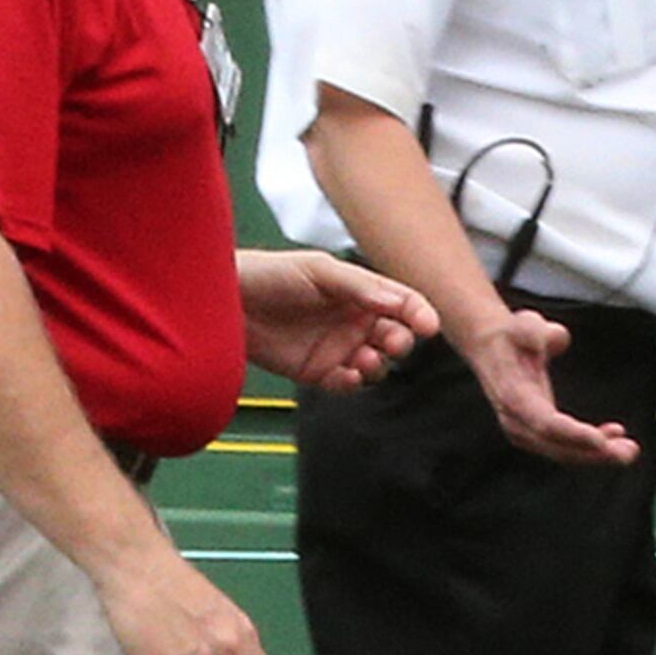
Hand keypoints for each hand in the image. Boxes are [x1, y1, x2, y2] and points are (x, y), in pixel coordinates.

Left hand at [236, 249, 436, 390]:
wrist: (227, 302)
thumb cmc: (270, 274)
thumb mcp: (319, 270)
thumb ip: (360, 286)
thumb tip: (398, 304)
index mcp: (360, 291)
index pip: (402, 303)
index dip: (418, 313)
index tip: (429, 325)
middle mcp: (353, 320)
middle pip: (395, 336)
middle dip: (401, 341)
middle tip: (394, 343)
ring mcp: (337, 347)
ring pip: (376, 363)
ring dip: (378, 364)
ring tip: (364, 359)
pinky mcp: (318, 371)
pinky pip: (348, 383)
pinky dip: (353, 382)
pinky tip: (347, 374)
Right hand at [459, 307, 640, 467]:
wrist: (492, 346)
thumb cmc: (513, 334)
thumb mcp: (523, 323)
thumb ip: (537, 330)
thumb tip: (558, 337)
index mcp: (514, 397)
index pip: (545, 423)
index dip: (573, 435)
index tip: (600, 441)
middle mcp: (518, 421)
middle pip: (557, 446)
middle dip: (594, 453)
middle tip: (629, 452)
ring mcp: (525, 430)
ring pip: (563, 452)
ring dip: (598, 455)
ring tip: (629, 450)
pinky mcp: (536, 431)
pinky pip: (564, 446)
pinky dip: (591, 446)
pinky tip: (615, 435)